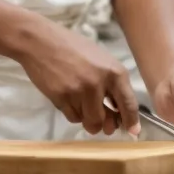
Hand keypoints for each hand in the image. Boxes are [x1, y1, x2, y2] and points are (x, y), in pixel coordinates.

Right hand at [10, 20, 140, 135]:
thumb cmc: (72, 47)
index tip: (133, 132)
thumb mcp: (100, 60)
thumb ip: (111, 84)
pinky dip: (72, 113)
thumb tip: (117, 111)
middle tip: (104, 126)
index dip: (131, 121)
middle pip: (105, 120)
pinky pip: (72, 117)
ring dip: (85, 117)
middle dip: (104, 126)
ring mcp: (79, 92)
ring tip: (80, 102)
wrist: (40, 41)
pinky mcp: (61, 98)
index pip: (128, 104)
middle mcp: (99, 84)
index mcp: (114, 72)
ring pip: (87, 121)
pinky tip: (68, 98)